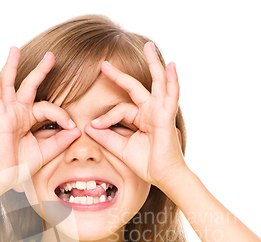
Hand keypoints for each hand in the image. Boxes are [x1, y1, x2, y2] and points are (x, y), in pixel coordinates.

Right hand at [0, 47, 80, 193]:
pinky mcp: (1, 119)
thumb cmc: (20, 166)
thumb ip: (60, 141)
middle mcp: (18, 113)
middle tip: (52, 55)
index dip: (61, 114)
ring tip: (14, 48)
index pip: (48, 108)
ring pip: (10, 85)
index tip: (71, 126)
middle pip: (30, 86)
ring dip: (12, 66)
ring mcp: (8, 114)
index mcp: (28, 119)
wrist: (5, 178)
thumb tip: (77, 130)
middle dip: (40, 70)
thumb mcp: (46, 152)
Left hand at [86, 42, 189, 191]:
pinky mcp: (166, 117)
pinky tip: (171, 66)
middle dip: (120, 75)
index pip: (120, 109)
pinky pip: (170, 95)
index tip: (94, 126)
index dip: (106, 117)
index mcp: (141, 118)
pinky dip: (171, 81)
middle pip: (135, 87)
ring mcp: (160, 112)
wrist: (162, 176)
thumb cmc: (146, 163)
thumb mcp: (120, 148)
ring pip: (156, 83)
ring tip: (148, 46)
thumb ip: (106, 136)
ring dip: (153, 64)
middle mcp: (151, 111)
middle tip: (104, 63)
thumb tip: (88, 126)